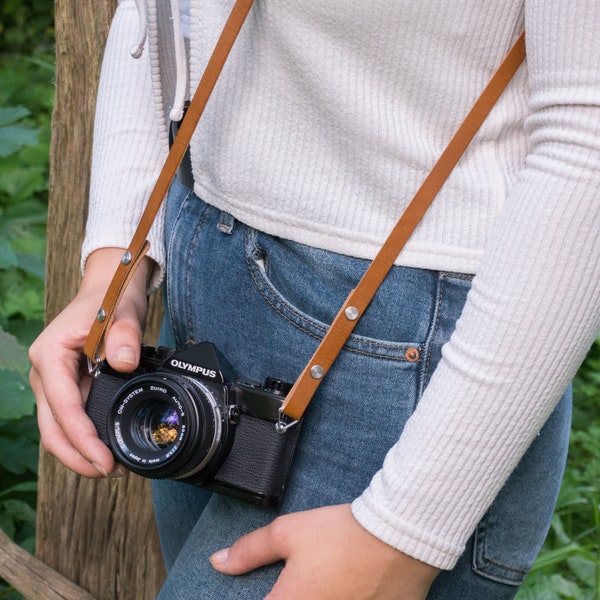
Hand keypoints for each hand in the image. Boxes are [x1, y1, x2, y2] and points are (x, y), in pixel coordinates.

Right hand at [29, 248, 152, 477]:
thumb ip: (124, 337)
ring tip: (111, 467)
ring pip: (58, 427)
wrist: (110, 287)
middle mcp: (46, 372)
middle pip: (52, 426)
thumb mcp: (122, 313)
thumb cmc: (111, 298)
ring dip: (79, 450)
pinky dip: (85, 436)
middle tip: (108, 471)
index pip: (63, 406)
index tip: (103, 459)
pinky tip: (105, 446)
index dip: (82, 437)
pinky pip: (71, 418)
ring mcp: (54, 380)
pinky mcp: (68, 385)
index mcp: (50, 355)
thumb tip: (124, 363)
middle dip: (77, 455)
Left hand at [210, 504, 439, 598]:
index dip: (262, 596)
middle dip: (290, 593)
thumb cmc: (342, 535)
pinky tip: (349, 588)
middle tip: (303, 577)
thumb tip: (218, 562)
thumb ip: (250, 550)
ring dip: (319, 596)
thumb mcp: (289, 533)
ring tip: (327, 579)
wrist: (398, 538)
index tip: (273, 587)